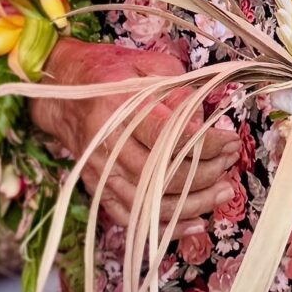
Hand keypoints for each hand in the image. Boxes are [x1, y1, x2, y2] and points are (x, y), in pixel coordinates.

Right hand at [34, 39, 239, 233]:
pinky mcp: (98, 186)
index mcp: (119, 107)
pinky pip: (132, 217)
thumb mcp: (146, 65)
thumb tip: (207, 121)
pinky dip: (164, 225)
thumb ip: (179, 90)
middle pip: (161, 173)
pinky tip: (194, 224)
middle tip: (229, 162)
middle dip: (204, 172)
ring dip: (193, 203)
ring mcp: (101, 170)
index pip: (167, 135)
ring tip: (222, 192)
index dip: (204, 144)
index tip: (231, 141)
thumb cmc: (108, 73)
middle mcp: (107, 143)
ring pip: (150, 201)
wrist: (59, 90)